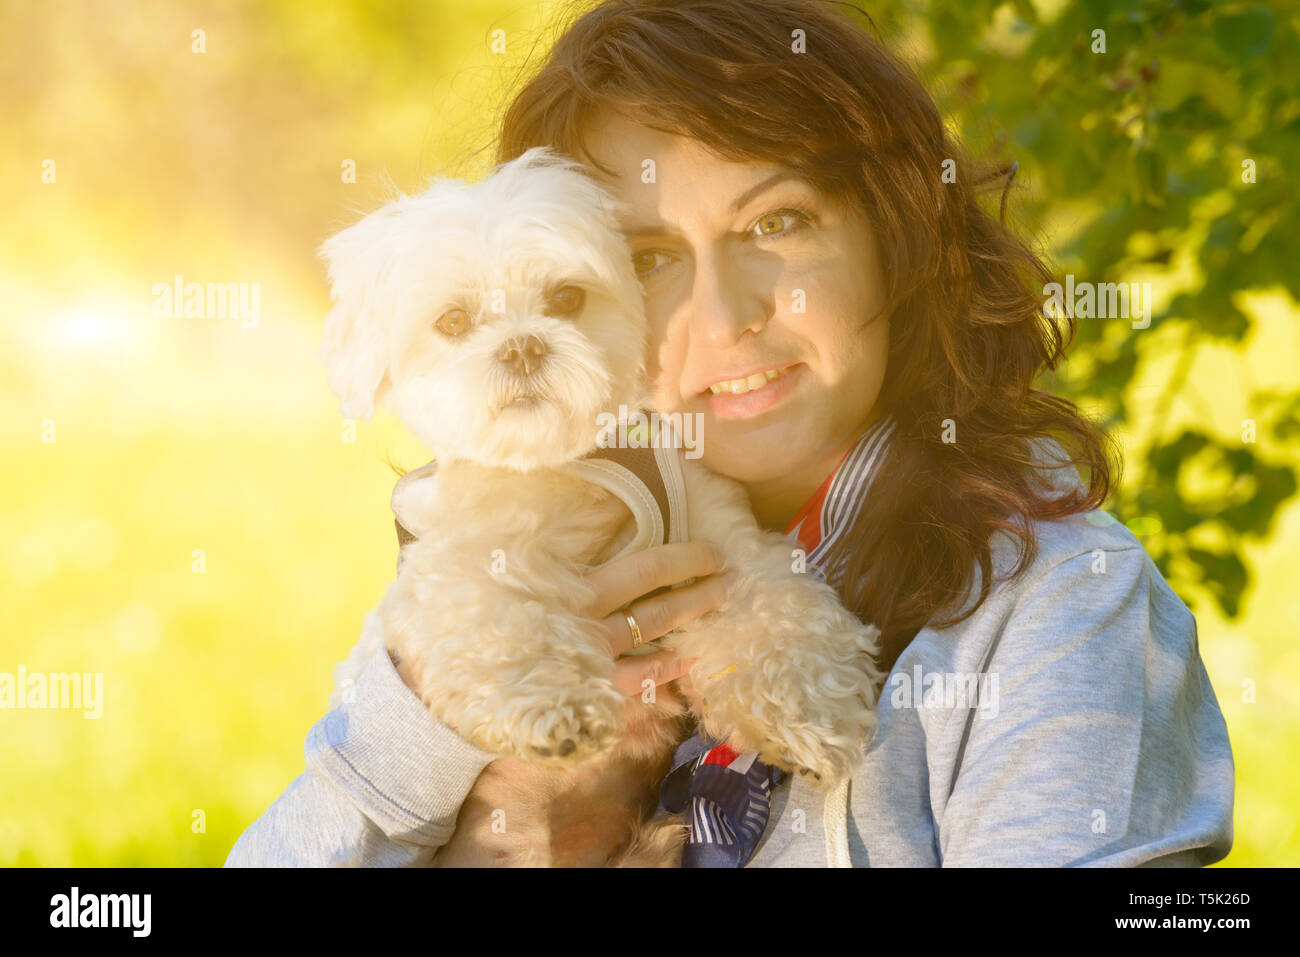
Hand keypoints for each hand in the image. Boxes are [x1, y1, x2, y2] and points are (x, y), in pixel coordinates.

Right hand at [393, 540, 733, 696]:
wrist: (428, 685)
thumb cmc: (450, 613)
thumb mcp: (476, 557)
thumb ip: (501, 521)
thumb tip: (498, 468)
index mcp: (568, 587)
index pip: (643, 568)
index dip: (683, 558)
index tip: (713, 549)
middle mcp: (586, 623)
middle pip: (657, 600)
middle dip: (699, 585)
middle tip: (731, 570)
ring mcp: (586, 660)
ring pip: (651, 638)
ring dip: (688, 621)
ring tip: (721, 604)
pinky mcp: (578, 693)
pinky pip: (631, 684)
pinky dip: (660, 673)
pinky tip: (683, 664)